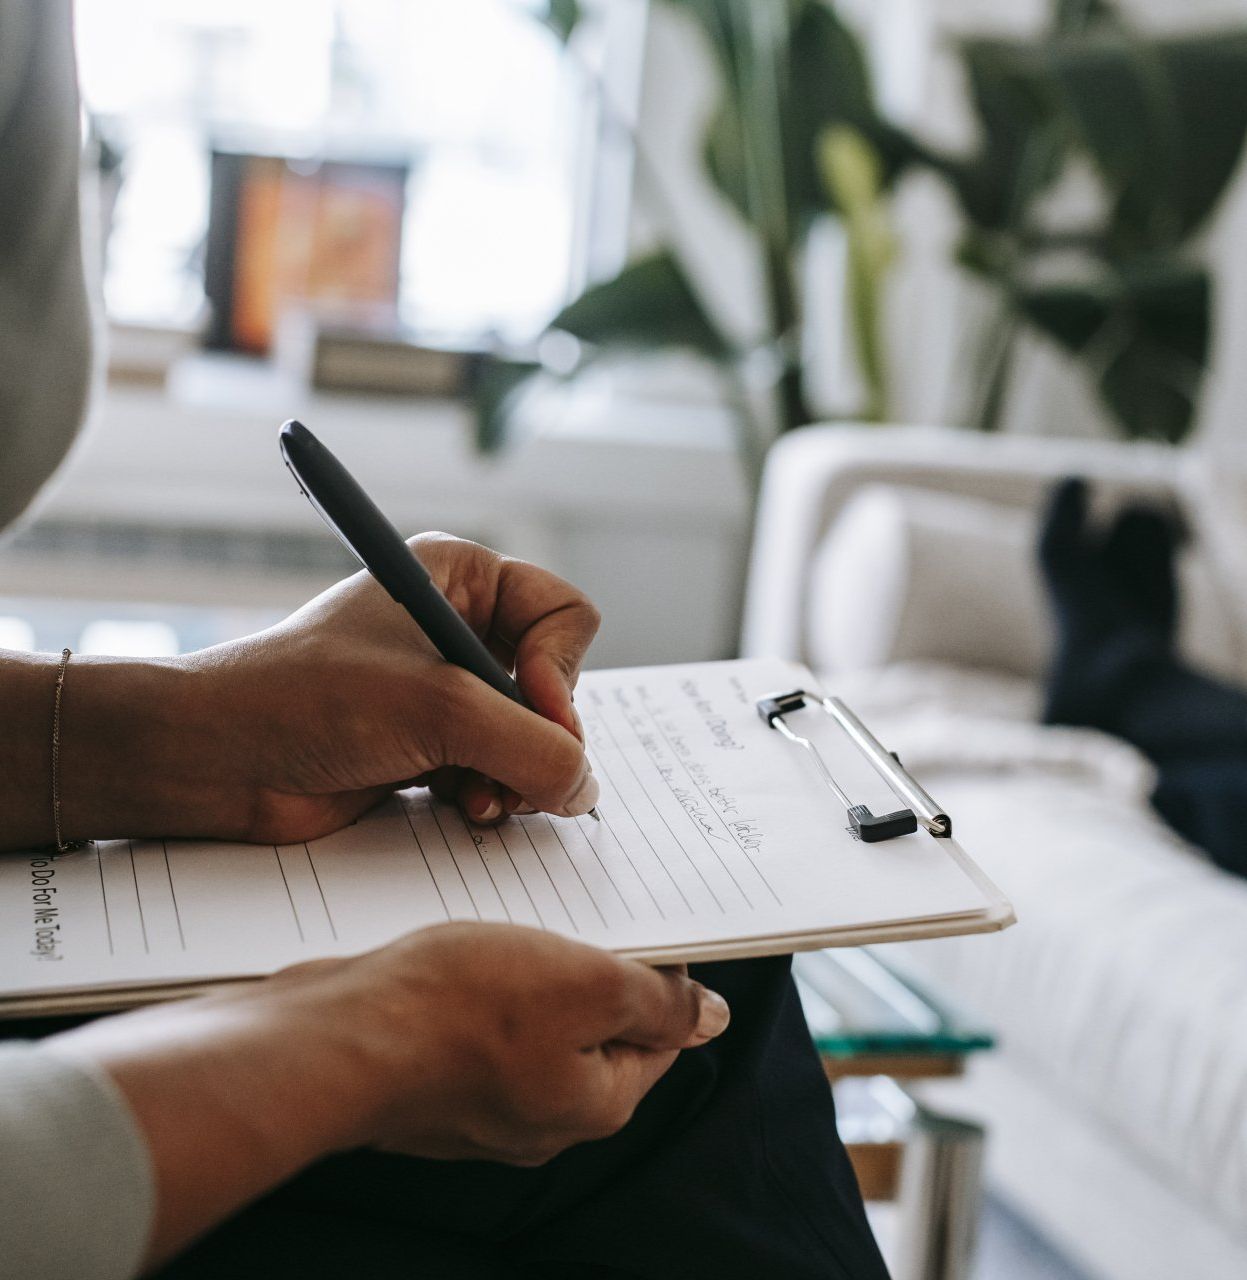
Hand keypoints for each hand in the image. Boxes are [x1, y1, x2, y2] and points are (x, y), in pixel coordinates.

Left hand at [39, 534, 600, 846]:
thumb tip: (585, 788)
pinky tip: (463, 807)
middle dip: (539, 736)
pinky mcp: (432, 743)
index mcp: (461, 577)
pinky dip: (493, 794)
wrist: (217, 760)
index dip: (560, 671)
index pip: (565, 615)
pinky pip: (500, 769)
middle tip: (511, 770)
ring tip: (481, 797)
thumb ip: (532, 746)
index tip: (531, 711)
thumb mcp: (439, 708)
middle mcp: (459, 626)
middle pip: (555, 683)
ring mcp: (446, 689)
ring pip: (532, 735)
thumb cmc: (307, 699)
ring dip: (517, 774)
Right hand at [51, 922, 730, 1267]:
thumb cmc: (460, 1010)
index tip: (639, 926)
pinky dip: (480, 990)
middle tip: (572, 917)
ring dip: (532, 975)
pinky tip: (461, 955)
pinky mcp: (433, 1084)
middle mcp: (542, 1118)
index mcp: (594, 1104)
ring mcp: (481, 1107)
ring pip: (533, 1026)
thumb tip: (712, 1017)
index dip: (658, 974)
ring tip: (511, 928)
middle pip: (594, 1031)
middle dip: (590, 972)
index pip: (658, 1036)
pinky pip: (478, 1030)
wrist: (334, 1038)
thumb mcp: (587, 984)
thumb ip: (658, 1002)